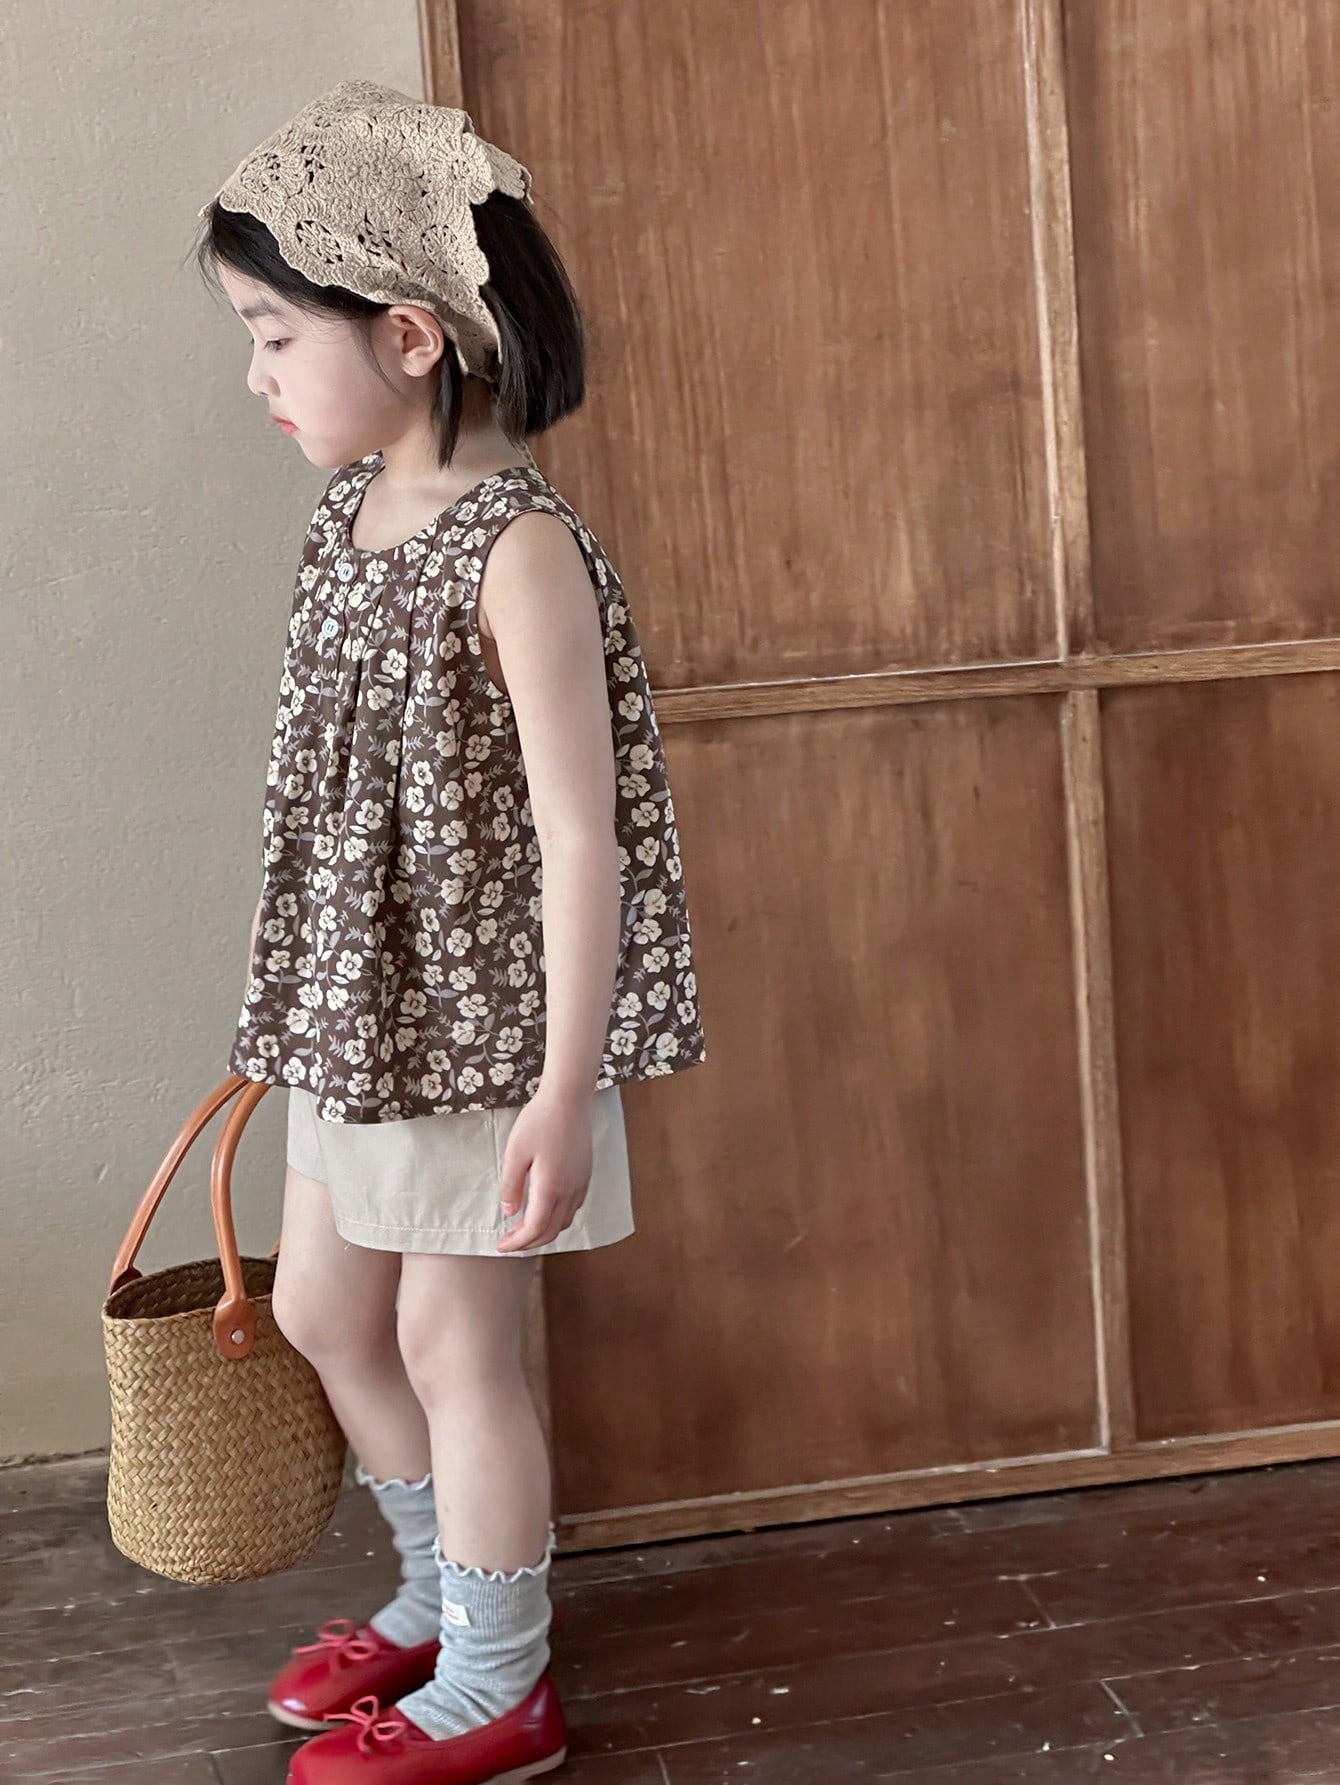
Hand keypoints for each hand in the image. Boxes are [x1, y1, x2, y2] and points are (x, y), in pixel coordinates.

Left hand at [494, 1089, 593, 1253]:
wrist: (568, 1099)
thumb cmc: (539, 1122)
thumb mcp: (515, 1153)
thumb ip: (511, 1185)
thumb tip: (509, 1212)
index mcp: (550, 1188)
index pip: (534, 1229)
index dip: (517, 1243)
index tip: (501, 1247)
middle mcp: (569, 1190)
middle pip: (551, 1231)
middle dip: (529, 1242)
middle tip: (509, 1241)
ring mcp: (580, 1183)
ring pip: (564, 1221)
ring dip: (544, 1230)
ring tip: (524, 1227)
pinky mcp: (585, 1174)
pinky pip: (573, 1207)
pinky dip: (557, 1217)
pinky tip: (545, 1208)